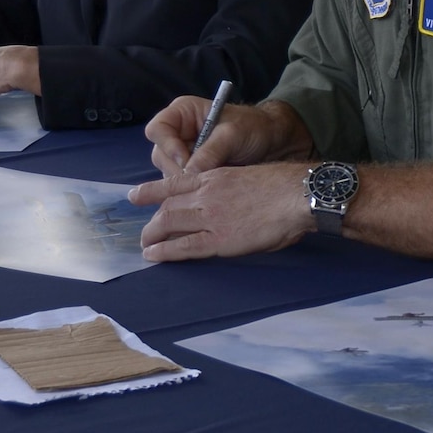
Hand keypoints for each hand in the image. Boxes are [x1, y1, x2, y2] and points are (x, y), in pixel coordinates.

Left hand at [130, 162, 312, 260]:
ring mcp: (210, 216)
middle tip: (146, 232)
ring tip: (146, 246)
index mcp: (214, 177)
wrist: (297, 195)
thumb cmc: (284, 187)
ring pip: (168, 224)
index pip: (173, 183)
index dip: (151, 191)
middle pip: (167, 206)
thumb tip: (229, 203)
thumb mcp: (248, 178)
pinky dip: (165, 251)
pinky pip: (184, 246)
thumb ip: (230, 189)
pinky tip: (153, 255)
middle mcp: (205, 194)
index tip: (135, 196)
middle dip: (152, 221)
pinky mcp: (219, 239)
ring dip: (153, 236)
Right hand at [147, 97, 287, 175]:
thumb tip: (190, 172)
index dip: (168, 146)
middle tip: (201, 178)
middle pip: (161, 154)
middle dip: (179, 169)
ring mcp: (183, 152)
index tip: (186, 160)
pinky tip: (211, 188)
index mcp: (182, 113)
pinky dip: (194, 187)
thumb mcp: (233, 135)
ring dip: (187, 180)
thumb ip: (211, 151)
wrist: (272, 142)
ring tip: (212, 182)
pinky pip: (182, 182)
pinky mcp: (191, 169)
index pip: (158, 129)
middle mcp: (177, 132)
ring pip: (169, 172)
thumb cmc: (253, 128)